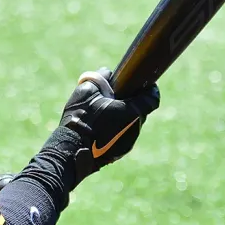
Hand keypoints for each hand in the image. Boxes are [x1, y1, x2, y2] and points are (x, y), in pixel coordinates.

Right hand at [60, 68, 159, 185]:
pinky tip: (100, 128)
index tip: (143, 83)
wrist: (72, 149)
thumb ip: (101, 78)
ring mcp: (129, 142)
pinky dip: (116, 129)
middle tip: (116, 96)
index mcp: (132, 111)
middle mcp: (135, 128)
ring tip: (104, 113)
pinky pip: (123, 136)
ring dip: (123, 116)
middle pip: (140, 111)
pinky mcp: (121, 152)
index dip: (149, 89)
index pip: (152, 98)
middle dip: (131, 102)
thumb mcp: (87, 90)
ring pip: (131, 124)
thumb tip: (108, 72)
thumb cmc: (80, 118)